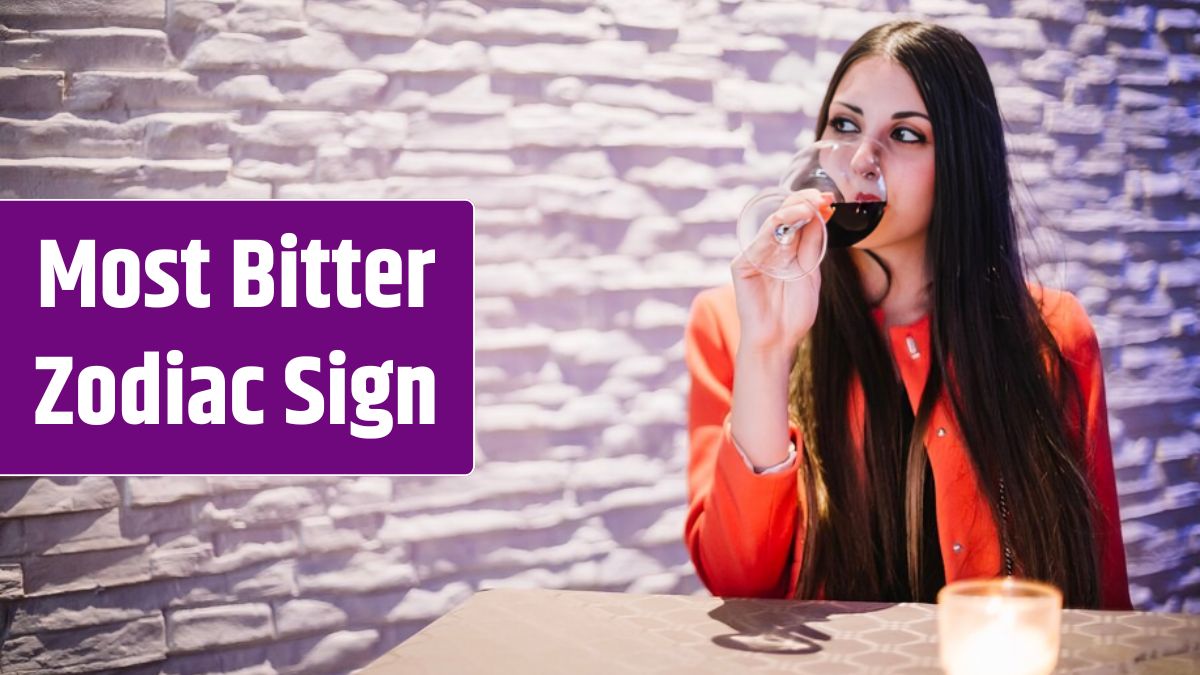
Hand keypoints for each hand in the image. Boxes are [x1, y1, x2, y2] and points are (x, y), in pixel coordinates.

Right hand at [731, 189, 832, 360]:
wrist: (779, 340)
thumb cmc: (794, 312)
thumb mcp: (811, 273)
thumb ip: (812, 245)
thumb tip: (820, 214)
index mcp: (786, 251)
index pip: (797, 220)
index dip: (811, 206)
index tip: (830, 200)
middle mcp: (769, 249)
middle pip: (783, 217)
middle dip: (803, 203)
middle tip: (821, 197)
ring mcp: (754, 256)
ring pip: (771, 225)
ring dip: (791, 212)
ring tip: (810, 205)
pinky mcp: (742, 266)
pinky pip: (758, 243)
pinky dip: (774, 231)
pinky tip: (790, 222)